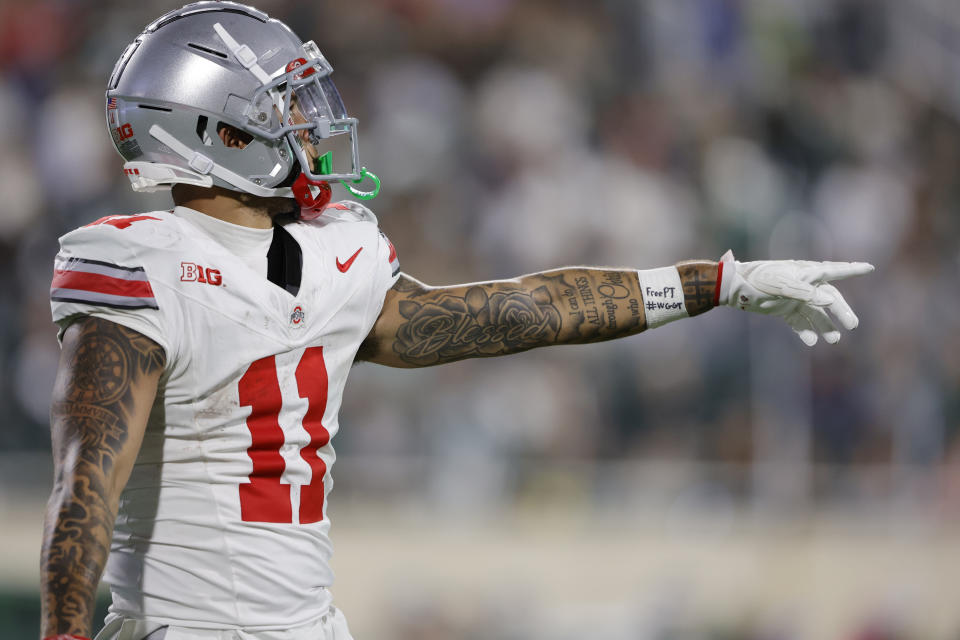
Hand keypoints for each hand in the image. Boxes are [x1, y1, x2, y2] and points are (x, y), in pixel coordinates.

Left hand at [717, 250, 873, 345]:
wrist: (736, 288)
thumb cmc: (760, 280)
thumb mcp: (782, 285)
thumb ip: (806, 292)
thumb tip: (830, 300)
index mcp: (806, 273)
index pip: (834, 271)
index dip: (852, 269)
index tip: (870, 267)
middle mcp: (804, 285)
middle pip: (829, 298)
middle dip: (842, 311)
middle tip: (852, 325)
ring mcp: (795, 298)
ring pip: (816, 313)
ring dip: (825, 326)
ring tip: (833, 340)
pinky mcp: (784, 309)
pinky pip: (799, 322)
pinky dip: (805, 331)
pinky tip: (810, 341)